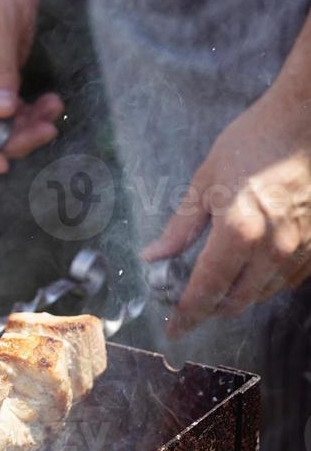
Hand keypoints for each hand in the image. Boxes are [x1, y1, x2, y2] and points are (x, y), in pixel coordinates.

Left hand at [142, 85, 310, 337]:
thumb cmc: (255, 141)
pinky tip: (252, 270)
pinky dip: (266, 283)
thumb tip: (154, 256)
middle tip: (190, 304)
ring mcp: (301, 249)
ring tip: (218, 286)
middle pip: (236, 302)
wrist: (308, 120)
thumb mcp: (207, 180)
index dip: (186, 315)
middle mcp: (273, 249)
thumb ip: (181, 225)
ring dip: (238, 297)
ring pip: (264, 294)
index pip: (205, 291)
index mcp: (238, 232)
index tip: (172, 330)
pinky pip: (289, 280)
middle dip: (210, 309)